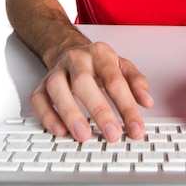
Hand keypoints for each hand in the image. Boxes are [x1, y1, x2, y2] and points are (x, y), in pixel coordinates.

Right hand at [30, 41, 153, 141]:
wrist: (69, 50)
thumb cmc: (98, 64)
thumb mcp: (122, 66)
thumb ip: (136, 82)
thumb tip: (147, 101)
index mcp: (100, 54)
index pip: (115, 80)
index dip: (127, 106)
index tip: (136, 128)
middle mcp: (76, 59)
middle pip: (84, 82)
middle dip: (99, 111)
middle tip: (112, 134)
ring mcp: (56, 71)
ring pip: (57, 88)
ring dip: (70, 113)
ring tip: (84, 135)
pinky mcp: (41, 85)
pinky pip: (39, 99)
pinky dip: (47, 116)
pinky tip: (60, 130)